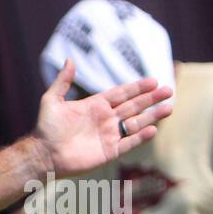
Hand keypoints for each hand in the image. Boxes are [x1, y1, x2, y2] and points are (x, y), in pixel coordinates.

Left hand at [33, 59, 172, 175]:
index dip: (137, 88)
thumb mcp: (52, 100)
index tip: (154, 81)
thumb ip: (63, 82)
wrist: (42, 154)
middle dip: (151, 99)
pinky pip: (128, 143)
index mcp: (95, 105)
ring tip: (169, 108)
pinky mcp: (109, 152)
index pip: (122, 94)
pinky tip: (153, 129)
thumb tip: (69, 59)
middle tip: (169, 90)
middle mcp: (105, 119)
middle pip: (133, 106)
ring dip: (152, 116)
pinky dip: (140, 137)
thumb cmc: (46, 128)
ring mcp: (108, 135)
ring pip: (135, 124)